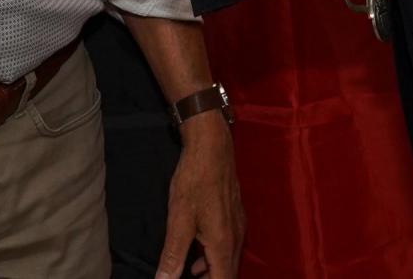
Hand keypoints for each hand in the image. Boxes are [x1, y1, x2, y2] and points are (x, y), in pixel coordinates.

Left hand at [159, 120, 244, 278]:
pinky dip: (216, 256)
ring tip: (192, 272)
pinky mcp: (236, 215)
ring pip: (230, 260)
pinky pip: (230, 246)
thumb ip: (173, 255)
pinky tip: (199, 251)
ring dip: (213, 271)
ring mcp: (239, 226)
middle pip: (229, 274)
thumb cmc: (194, 181)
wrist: (212, 147)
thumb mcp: (179, 220)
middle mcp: (237, 239)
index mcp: (223, 244)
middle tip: (192, 278)